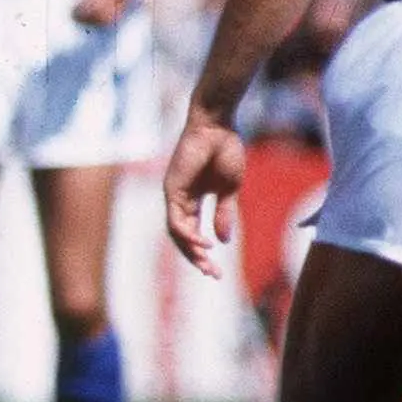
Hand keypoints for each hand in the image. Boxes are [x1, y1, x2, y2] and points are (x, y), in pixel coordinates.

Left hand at [162, 113, 246, 278]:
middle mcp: (181, 200)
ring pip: (177, 233)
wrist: (218, 126)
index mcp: (195, 199)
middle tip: (212, 275)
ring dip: (191, 251)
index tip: (217, 270)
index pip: (194, 232)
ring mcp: (175, 195)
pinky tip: (204, 243)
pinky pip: (176, 221)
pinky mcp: (172, 189)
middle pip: (183, 237)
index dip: (204, 252)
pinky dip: (189, 235)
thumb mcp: (229, 189)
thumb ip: (224, 213)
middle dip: (196, 259)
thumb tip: (223, 240)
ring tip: (207, 265)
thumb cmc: (225, 150)